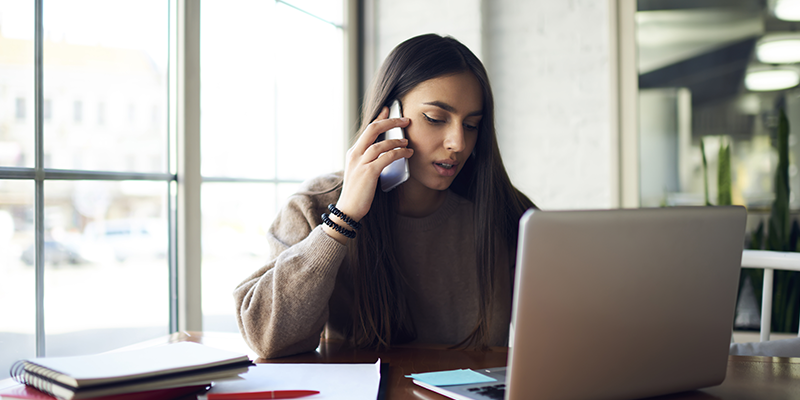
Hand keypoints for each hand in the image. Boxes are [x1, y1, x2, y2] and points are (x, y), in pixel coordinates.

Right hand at [325, 107, 412, 242]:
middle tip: (405, 120)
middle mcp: (355, 154)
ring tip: (408, 142)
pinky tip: (407, 154)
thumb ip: (371, 161)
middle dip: (390, 122)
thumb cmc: (358, 193)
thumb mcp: (362, 172)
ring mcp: (360, 163)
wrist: (348, 210)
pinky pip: (386, 158)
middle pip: (372, 129)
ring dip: (397, 141)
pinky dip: (398, 153)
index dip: (379, 118)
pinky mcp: (368, 172)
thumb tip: (388, 153)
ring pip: (380, 143)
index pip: (367, 130)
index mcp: (353, 153)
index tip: (389, 109)